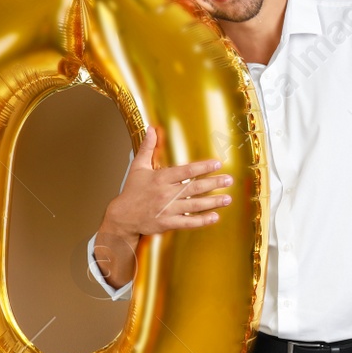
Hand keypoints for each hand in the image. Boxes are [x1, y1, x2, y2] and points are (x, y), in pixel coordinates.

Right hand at [93, 127, 232, 287]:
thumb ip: (147, 148)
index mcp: (161, 178)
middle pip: (194, 188)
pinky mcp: (167, 223)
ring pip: (194, 205)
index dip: (203, 167)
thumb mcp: (138, 167)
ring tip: (228, 199)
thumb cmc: (132, 191)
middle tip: (229, 180)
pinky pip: (188, 222)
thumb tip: (151, 129)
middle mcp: (166, 194)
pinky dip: (202, 220)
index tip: (217, 163)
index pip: (186, 171)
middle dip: (214, 183)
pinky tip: (215, 217)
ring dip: (213, 202)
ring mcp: (167, 210)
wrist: (122, 217)